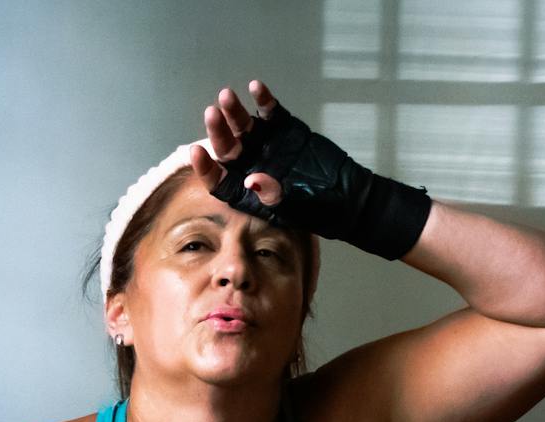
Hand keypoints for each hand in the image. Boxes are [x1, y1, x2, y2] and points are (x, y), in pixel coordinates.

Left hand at [185, 78, 431, 260]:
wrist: (348, 197)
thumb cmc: (318, 210)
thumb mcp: (295, 207)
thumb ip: (273, 194)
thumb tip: (252, 180)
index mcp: (244, 191)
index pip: (218, 180)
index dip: (205, 167)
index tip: (196, 152)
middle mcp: (250, 166)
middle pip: (226, 148)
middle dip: (218, 131)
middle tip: (212, 114)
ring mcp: (266, 145)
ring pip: (242, 126)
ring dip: (234, 111)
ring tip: (227, 96)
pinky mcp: (284, 129)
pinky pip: (269, 112)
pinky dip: (263, 100)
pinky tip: (256, 88)